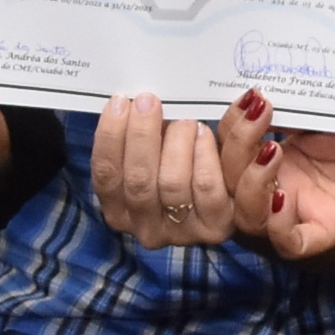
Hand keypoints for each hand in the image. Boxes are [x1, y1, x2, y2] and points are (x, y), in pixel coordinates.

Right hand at [92, 91, 261, 246]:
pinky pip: (206, 186)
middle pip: (138, 180)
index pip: (106, 176)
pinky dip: (203, 154)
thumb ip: (138, 136)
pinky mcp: (215, 226)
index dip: (110, 137)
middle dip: (142, 135)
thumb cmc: (178, 163)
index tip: (120, 102)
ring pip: (172, 183)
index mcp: (120, 212)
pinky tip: (203, 133)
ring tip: (184, 118)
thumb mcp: (152, 154)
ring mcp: (180, 232)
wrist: (227, 193)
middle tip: (150, 101)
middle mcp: (146, 228)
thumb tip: (133, 101)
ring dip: (176, 142)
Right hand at [222, 92, 334, 260]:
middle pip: (228, 184)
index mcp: (271, 158)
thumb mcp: (322, 111)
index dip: (226, 127)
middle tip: (258, 114)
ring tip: (272, 150)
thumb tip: (250, 88)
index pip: (226, 152)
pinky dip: (277, 224)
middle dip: (234, 148)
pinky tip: (282, 196)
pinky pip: (289, 242)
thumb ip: (287, 107)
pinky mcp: (326, 231)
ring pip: (248, 218)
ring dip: (249, 183)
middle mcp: (278, 187)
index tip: (248, 96)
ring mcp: (299, 212)